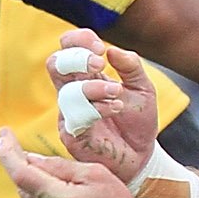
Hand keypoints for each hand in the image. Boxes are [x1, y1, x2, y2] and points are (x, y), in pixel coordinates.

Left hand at [0, 129, 136, 197]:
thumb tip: (31, 158)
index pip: (20, 172)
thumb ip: (59, 166)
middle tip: (52, 164)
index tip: (4, 134)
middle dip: (31, 168)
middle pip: (23, 184)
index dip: (8, 151)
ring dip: (39, 187)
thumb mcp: (95, 174)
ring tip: (70, 189)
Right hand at [51, 28, 159, 175]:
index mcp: (86, 76)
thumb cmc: (138, 122)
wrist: (142, 156)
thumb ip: (131, 67)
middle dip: (76, 58)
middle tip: (100, 63)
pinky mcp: (72, 134)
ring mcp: (69, 113)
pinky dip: (97, 108)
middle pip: (55, 64)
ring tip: (117, 94)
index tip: (100, 47)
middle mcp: (73, 92)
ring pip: (67, 91)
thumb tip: (113, 50)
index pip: (68, 48)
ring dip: (93, 87)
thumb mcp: (143, 89)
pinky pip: (75, 116)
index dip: (78, 40)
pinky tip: (115, 108)